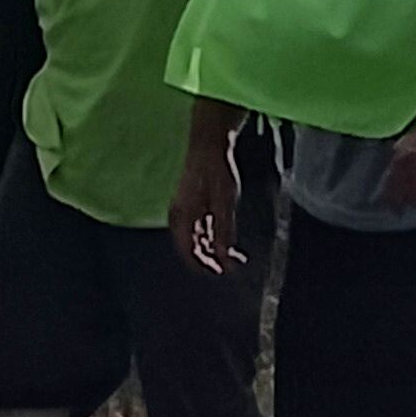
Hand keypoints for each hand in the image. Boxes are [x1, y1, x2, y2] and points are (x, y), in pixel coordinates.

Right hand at [168, 130, 241, 276]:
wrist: (210, 144)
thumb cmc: (216, 171)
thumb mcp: (224, 202)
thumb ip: (224, 230)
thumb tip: (225, 256)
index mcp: (182, 217)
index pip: (188, 251)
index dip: (204, 265)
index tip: (221, 272)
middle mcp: (181, 215)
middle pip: (193, 246)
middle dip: (211, 259)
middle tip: (231, 267)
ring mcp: (187, 209)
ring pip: (198, 237)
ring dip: (215, 248)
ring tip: (235, 257)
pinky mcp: (195, 203)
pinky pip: (202, 227)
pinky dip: (214, 236)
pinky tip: (227, 239)